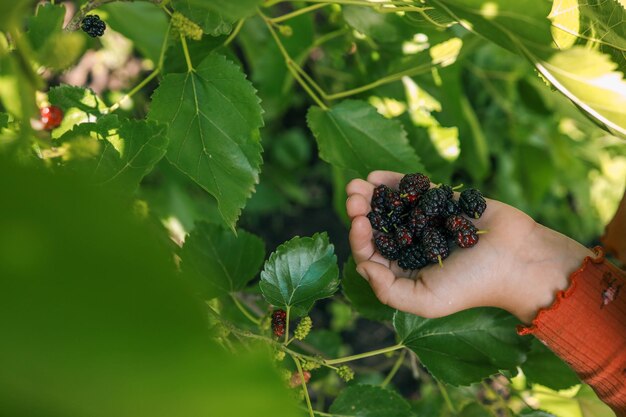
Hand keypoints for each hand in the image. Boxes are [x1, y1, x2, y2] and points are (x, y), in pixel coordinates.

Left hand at [346, 171, 593, 322]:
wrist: (517, 259)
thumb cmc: (472, 285)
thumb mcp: (425, 301)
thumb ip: (388, 291)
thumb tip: (362, 266)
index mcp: (404, 273)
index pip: (371, 254)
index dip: (360, 238)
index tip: (360, 222)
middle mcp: (411, 247)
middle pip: (377, 228)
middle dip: (360, 211)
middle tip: (352, 197)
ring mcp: (425, 222)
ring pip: (390, 207)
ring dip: (370, 195)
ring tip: (356, 185)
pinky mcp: (440, 202)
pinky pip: (413, 190)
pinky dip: (393, 182)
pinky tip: (375, 176)